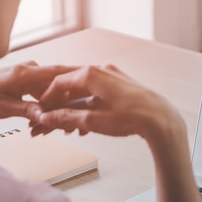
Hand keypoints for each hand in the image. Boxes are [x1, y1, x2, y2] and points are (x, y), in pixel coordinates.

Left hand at [0, 61, 77, 121]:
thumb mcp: (3, 107)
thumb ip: (26, 110)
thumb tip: (44, 115)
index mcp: (24, 73)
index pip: (56, 73)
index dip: (75, 78)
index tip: (90, 85)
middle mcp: (29, 70)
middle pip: (58, 84)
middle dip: (68, 101)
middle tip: (77, 117)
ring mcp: (30, 74)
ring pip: (53, 90)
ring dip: (59, 105)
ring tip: (64, 123)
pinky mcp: (29, 80)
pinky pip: (45, 91)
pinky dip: (50, 104)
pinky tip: (52, 117)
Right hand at [35, 65, 184, 146]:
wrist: (161, 119)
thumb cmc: (131, 116)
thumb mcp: (92, 120)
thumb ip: (67, 118)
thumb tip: (48, 119)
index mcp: (91, 74)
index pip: (59, 83)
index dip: (46, 100)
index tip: (40, 112)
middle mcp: (101, 70)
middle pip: (71, 88)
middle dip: (58, 108)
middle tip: (48, 123)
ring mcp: (113, 77)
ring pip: (84, 93)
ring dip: (73, 111)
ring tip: (67, 130)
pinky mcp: (122, 87)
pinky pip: (97, 96)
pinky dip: (88, 109)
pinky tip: (85, 126)